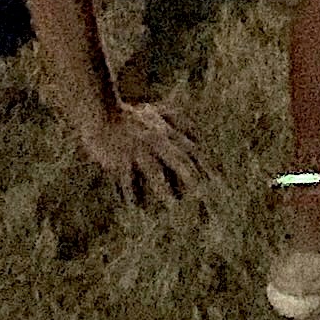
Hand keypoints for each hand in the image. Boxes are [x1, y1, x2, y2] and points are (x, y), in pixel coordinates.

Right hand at [65, 96, 209, 201]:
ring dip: (164, 189)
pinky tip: (136, 208)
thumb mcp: (157, 112)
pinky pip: (128, 181)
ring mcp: (138, 151)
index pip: (191, 151)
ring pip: (154, 172)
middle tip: (203, 198)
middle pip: (177, 161)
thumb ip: (177, 120)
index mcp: (166, 133)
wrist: (100, 113)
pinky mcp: (120, 161)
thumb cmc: (130, 117)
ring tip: (173, 205)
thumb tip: (198, 134)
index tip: (219, 184)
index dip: (206, 166)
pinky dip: (132, 195)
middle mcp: (155, 142)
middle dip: (192, 179)